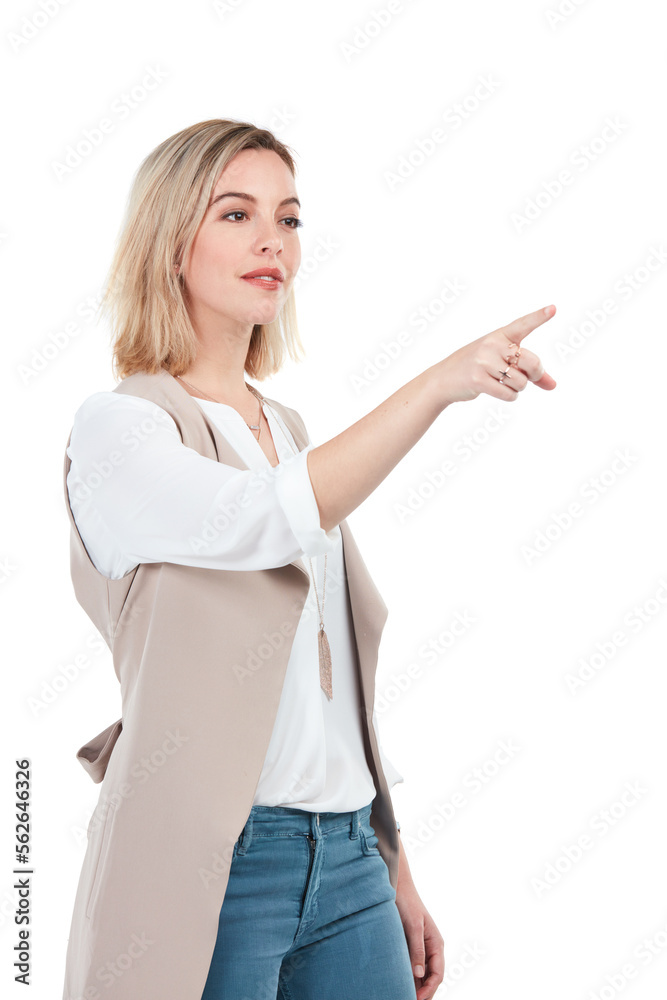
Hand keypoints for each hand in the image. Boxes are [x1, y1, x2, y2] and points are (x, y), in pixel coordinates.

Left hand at [395, 846, 444, 998]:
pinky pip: (413, 966)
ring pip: (422, 974)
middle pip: (431, 977)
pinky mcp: (411, 945)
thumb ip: (417, 950)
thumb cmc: (407, 903)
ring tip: (403, 995)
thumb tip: (420, 975)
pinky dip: (409, 977)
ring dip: (416, 986)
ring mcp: (421, 947)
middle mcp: (431, 948)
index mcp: (436, 943)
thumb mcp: (413, 926)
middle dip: (424, 992)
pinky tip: (400, 983)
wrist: (397, 886)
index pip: (438, 974)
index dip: (429, 990)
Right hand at [435, 303, 556, 405]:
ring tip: (504, 384)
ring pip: (521, 382)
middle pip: (531, 361)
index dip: (539, 317)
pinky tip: (500, 392)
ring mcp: (484, 362)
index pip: (522, 324)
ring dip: (518, 388)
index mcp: (499, 335)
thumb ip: (528, 371)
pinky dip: (510, 396)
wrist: (443, 379)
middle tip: (529, 377)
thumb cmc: (476, 368)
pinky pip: (508, 394)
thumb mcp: (500, 362)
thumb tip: (553, 385)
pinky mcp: (478, 380)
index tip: (553, 308)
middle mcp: (492, 345)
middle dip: (535, 374)